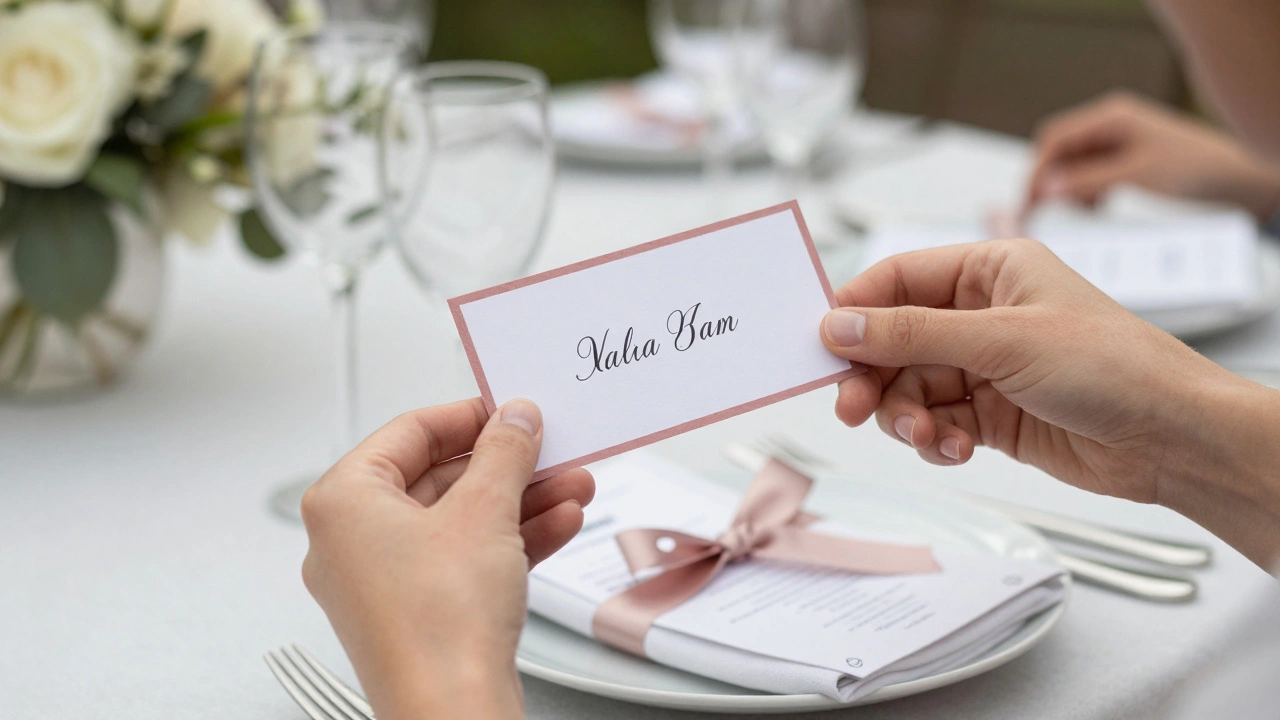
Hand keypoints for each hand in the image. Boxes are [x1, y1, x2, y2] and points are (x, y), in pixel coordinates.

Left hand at [300, 398, 593, 719]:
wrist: (451, 710)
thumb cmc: (437, 626)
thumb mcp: (485, 512)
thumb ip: (504, 453)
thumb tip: (513, 421)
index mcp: (343, 502)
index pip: (409, 431)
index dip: (469, 415)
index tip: (508, 410)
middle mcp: (352, 540)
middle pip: (439, 478)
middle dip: (507, 466)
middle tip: (546, 449)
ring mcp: (384, 580)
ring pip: (460, 520)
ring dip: (521, 500)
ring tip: (570, 485)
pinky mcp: (419, 611)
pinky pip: (466, 557)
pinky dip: (511, 539)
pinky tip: (558, 524)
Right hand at [820, 240, 1279, 564]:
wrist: (1172, 439)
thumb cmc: (1113, 366)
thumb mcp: (1001, 340)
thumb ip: (912, 334)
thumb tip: (839, 324)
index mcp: (991, 270)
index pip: (899, 280)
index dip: (856, 310)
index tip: (821, 343)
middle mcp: (984, 314)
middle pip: (895, 340)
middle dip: (873, 376)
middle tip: (852, 406)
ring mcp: (987, 366)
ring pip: (911, 387)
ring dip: (905, 415)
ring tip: (922, 435)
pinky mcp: (992, 414)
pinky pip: (936, 421)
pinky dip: (934, 438)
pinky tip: (953, 448)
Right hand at [1025, 91, 1279, 220]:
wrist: (1233, 177)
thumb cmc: (1195, 168)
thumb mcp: (1134, 175)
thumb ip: (1087, 181)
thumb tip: (1046, 188)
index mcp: (1110, 117)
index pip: (1054, 139)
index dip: (1038, 171)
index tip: (1029, 201)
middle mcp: (1109, 123)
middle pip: (1059, 150)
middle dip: (1051, 179)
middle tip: (1043, 208)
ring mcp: (1116, 138)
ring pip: (1072, 163)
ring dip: (1070, 187)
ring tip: (1086, 207)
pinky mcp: (1123, 156)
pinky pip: (1089, 171)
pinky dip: (1085, 190)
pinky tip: (1098, 204)